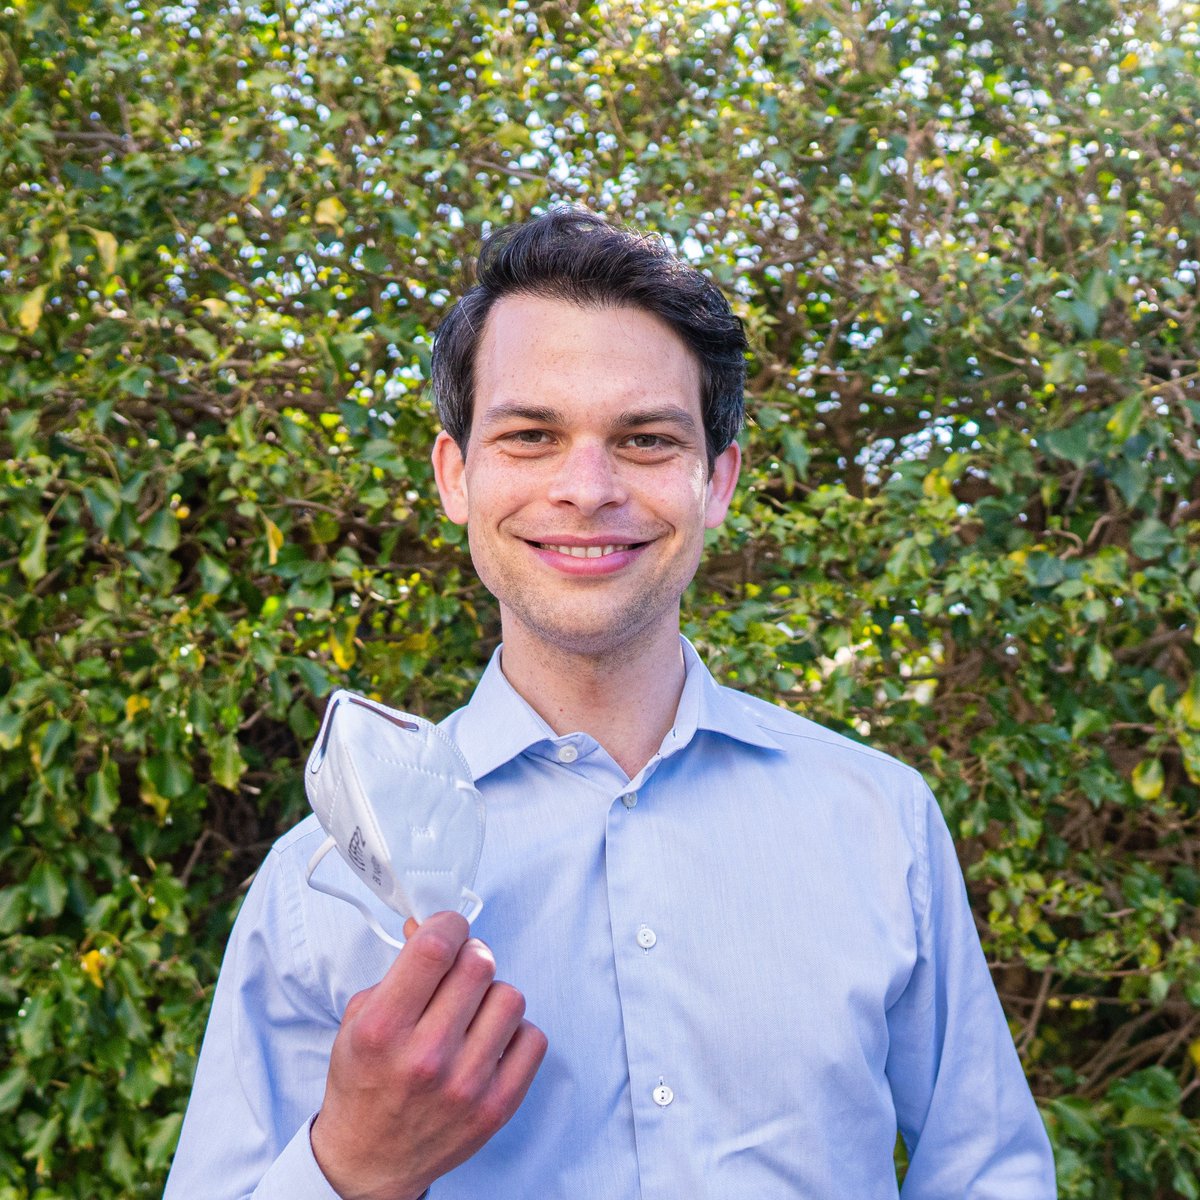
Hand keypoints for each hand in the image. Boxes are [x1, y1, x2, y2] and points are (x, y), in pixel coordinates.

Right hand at [310, 910, 547, 1199]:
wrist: (370, 1160)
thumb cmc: (364, 1082)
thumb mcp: (359, 1018)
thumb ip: (398, 968)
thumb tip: (431, 925)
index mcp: (383, 1030)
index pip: (434, 949)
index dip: (448, 924)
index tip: (448, 927)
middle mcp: (426, 1057)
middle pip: (479, 965)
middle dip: (470, 955)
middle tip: (460, 968)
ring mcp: (466, 1085)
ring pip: (510, 997)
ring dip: (492, 995)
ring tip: (471, 1012)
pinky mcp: (498, 1106)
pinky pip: (533, 1038)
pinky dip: (514, 1032)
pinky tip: (488, 1042)